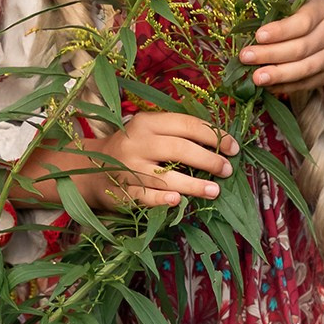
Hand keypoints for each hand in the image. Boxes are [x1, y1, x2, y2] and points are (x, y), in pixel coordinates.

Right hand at [21, 111, 236, 211]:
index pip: (187, 125)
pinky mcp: (121, 192)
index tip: (233, 148)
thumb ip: (178, 131)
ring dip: (193, 184)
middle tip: (227, 169)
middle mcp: (136, 143)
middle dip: (208, 160)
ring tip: (215, 190)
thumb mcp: (149, 131)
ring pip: (165, 176)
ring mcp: (127, 168)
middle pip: (179, 149)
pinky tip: (178, 201)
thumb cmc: (132, 148)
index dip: (214, 136)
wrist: (90, 169)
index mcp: (146, 122)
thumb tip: (221, 139)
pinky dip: (161, 199)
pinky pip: (145, 196)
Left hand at [240, 0, 323, 101]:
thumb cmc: (314, 9)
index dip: (280, 30)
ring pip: (305, 69)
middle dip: (271, 54)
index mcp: (321, 10)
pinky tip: (267, 86)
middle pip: (300, 48)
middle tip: (246, 56)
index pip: (302, 22)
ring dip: (279, 75)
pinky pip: (306, 84)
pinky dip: (286, 86)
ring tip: (256, 78)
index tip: (258, 35)